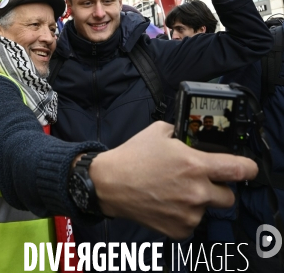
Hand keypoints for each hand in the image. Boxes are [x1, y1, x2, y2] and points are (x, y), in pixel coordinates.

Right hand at [90, 121, 256, 238]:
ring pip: (208, 209)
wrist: (110, 183)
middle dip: (219, 188)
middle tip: (201, 180)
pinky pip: (192, 222)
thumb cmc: (133, 157)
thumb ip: (182, 133)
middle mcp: (196, 191)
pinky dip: (184, 214)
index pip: (238, 169)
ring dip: (198, 201)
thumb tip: (192, 134)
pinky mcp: (179, 229)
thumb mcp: (160, 131)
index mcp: (195, 164)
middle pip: (229, 196)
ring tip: (174, 190)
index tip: (249, 168)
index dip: (248, 168)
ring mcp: (188, 213)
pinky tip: (168, 202)